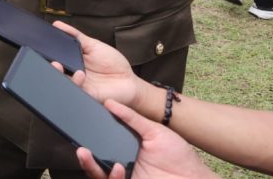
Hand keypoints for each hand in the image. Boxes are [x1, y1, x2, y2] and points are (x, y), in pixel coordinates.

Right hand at [51, 21, 146, 108]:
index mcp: (72, 60)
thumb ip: (76, 36)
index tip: (42, 46)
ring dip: (57, 73)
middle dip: (49, 64)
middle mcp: (72, 72)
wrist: (129, 81)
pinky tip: (80, 75)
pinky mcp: (85, 94)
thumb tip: (57, 25)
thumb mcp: (93, 45)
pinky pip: (75, 89)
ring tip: (58, 65)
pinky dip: (75, 82)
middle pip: (56, 69)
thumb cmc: (113, 63)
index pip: (56, 56)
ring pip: (61, 81)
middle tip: (50, 59)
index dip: (48, 52)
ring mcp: (78, 84)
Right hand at [77, 100, 219, 178]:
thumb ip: (132, 118)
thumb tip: (109, 102)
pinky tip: (118, 167)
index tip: (80, 122)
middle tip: (78, 145)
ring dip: (89, 165)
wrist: (194, 178)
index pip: (102, 138)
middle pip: (96, 158)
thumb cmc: (179, 154)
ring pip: (98, 173)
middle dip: (83, 154)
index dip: (89, 133)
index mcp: (125, 145)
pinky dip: (112, 176)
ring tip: (85, 153)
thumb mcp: (155, 130)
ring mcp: (124, 176)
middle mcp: (122, 161)